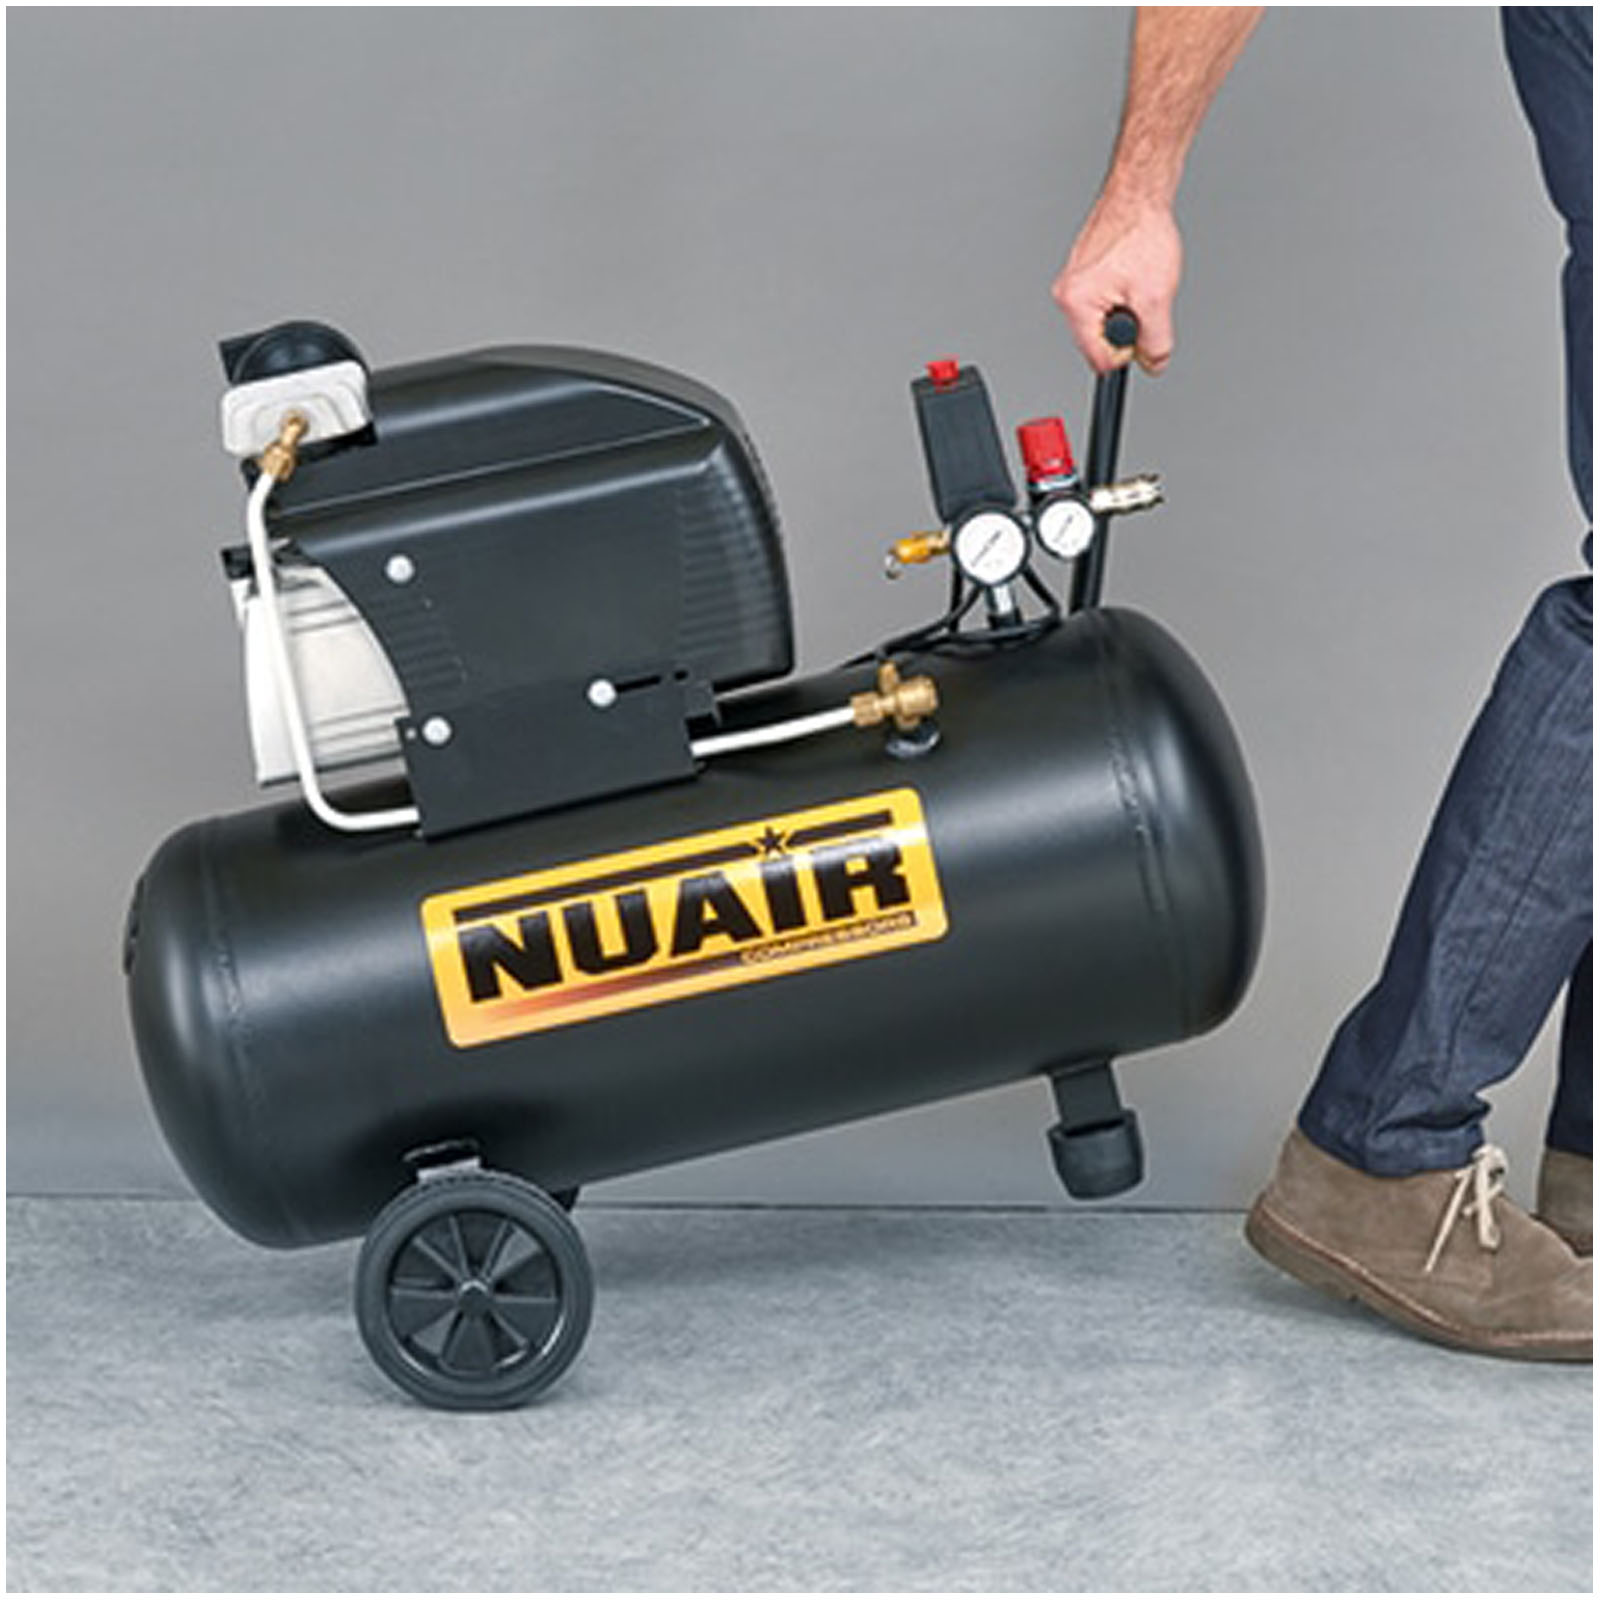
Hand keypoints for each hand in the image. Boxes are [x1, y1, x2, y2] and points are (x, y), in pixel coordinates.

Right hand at [1052, 190, 1181, 375]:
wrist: (1139, 197)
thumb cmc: (1141, 233)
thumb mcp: (1156, 297)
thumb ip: (1156, 341)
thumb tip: (1155, 363)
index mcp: (1075, 304)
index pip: (1099, 359)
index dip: (1127, 353)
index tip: (1142, 334)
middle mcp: (1066, 296)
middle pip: (1098, 342)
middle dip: (1126, 328)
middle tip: (1142, 299)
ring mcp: (1072, 285)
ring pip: (1102, 323)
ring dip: (1125, 311)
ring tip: (1138, 282)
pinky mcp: (1082, 276)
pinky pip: (1102, 304)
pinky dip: (1122, 296)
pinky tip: (1132, 275)